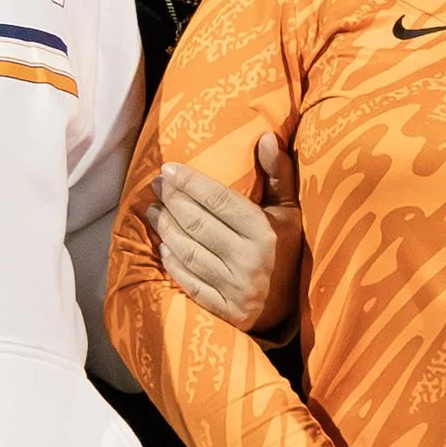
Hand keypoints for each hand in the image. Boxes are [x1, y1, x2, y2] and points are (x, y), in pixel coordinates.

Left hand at [147, 135, 299, 331]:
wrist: (292, 309)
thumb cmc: (287, 251)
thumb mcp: (290, 212)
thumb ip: (278, 175)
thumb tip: (264, 137)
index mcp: (265, 232)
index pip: (218, 200)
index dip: (190, 183)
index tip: (168, 169)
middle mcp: (249, 260)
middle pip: (198, 224)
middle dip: (172, 201)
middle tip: (157, 186)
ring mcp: (235, 288)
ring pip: (189, 252)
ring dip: (165, 229)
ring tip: (153, 211)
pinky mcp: (224, 310)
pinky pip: (189, 282)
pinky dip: (173, 263)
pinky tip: (163, 246)